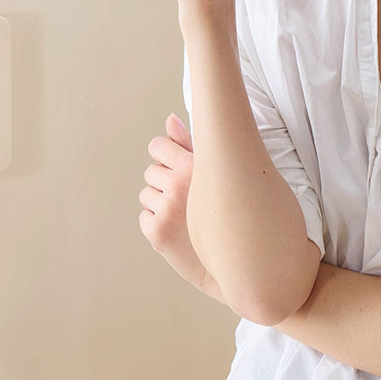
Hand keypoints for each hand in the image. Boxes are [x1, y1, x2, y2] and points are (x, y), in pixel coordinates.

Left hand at [139, 112, 216, 295]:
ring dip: (160, 202)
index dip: (164, 155)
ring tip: (185, 214)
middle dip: (164, 182)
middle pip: (151, 172)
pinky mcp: (157, 232)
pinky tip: (179, 229)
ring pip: (146, 194)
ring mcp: (166, 210)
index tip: (176, 166)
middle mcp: (179, 186)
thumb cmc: (230, 211)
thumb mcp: (216, 174)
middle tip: (188, 198)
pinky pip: (144, 217)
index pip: (157, 146)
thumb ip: (190, 144)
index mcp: (196, 167)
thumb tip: (169, 119)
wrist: (236, 260)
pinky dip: (157, 222)